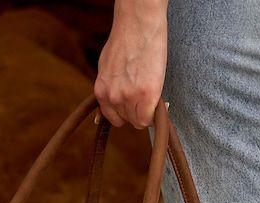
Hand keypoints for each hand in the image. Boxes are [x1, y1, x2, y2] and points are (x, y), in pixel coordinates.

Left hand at [95, 0, 168, 128]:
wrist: (138, 24)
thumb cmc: (126, 40)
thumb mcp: (108, 68)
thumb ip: (109, 87)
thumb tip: (112, 101)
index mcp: (101, 91)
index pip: (113, 118)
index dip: (126, 112)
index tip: (134, 104)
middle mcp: (112, 97)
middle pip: (127, 121)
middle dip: (136, 110)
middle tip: (144, 94)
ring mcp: (128, 97)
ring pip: (139, 120)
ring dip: (146, 110)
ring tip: (150, 89)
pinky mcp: (145, 95)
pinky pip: (149, 118)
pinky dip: (155, 112)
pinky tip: (157, 97)